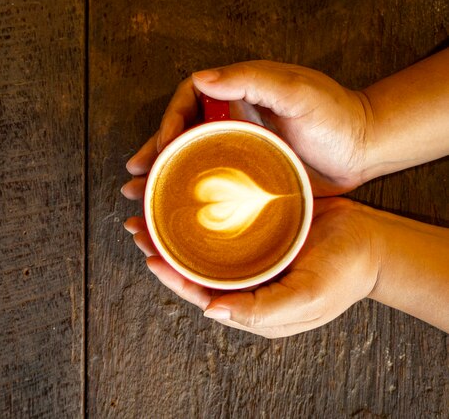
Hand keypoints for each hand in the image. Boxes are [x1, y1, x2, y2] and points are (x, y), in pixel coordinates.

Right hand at [122, 61, 370, 197]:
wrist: (365, 150)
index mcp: (238, 94)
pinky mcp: (248, 174)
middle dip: (155, 151)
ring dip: (163, 175)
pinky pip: (210, 182)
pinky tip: (175, 211)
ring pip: (191, 159)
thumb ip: (251, 80)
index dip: (168, 120)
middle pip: (182, 132)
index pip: (189, 99)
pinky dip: (189, 194)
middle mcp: (233, 118)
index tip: (161, 144)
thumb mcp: (297, 91)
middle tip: (134, 174)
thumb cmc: (336, 116)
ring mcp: (239, 148)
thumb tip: (200, 78)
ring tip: (139, 195)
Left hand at [124, 198, 379, 337]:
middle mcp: (244, 279)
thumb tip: (212, 311)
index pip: (200, 292)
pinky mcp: (257, 230)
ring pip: (201, 244)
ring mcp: (249, 254)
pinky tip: (184, 196)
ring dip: (173, 229)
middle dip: (162, 249)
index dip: (172, 277)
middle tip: (137, 226)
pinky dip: (200, 214)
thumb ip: (261, 310)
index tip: (149, 255)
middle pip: (192, 266)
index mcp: (249, 302)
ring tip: (148, 209)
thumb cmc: (344, 274)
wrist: (372, 241)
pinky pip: (221, 224)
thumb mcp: (306, 298)